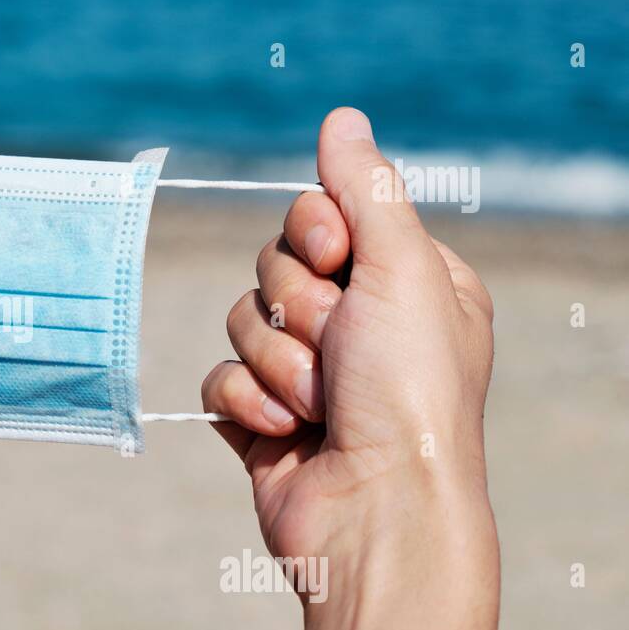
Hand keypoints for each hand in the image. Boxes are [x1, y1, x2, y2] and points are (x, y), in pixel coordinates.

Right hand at [201, 108, 498, 629]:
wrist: (376, 511)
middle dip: (298, 309)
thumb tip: (342, 118)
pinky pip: (220, 375)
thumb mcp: (402, 269)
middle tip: (338, 348)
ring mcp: (306, 372)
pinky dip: (247, 402)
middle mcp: (357, 323)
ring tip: (318, 403)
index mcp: (403, 282)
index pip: (322, 216)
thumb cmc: (409, 391)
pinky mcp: (261, 416)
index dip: (316, 234)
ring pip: (241, 319)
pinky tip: (287, 431)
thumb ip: (364, 190)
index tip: (339, 259)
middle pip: (273, 265)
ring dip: (276, 362)